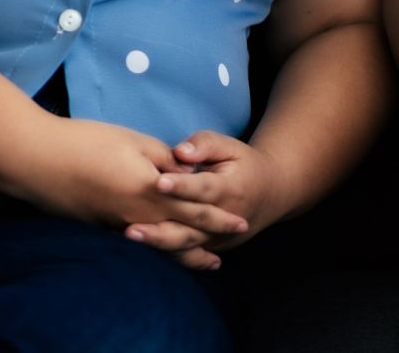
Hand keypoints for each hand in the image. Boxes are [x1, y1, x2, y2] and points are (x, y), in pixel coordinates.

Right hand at [7, 116, 248, 243]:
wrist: (36, 159)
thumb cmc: (86, 142)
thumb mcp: (135, 141)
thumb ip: (166, 160)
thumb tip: (187, 174)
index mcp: (150, 191)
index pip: (194, 209)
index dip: (219, 217)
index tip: (240, 224)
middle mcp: (137, 215)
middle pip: (179, 234)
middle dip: (205, 243)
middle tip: (223, 256)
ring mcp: (116, 224)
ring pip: (158, 244)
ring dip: (181, 253)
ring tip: (201, 262)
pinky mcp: (98, 226)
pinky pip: (136, 242)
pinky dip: (154, 248)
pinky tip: (159, 248)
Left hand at [125, 130, 289, 269]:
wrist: (270, 194)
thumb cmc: (242, 164)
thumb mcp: (230, 146)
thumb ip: (205, 145)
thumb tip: (181, 152)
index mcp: (231, 189)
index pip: (203, 188)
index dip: (182, 186)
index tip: (158, 182)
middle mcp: (226, 218)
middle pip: (191, 226)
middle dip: (160, 229)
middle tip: (130, 228)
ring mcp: (219, 238)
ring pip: (186, 245)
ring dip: (157, 244)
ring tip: (128, 236)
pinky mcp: (212, 247)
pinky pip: (186, 253)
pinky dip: (163, 252)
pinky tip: (137, 247)